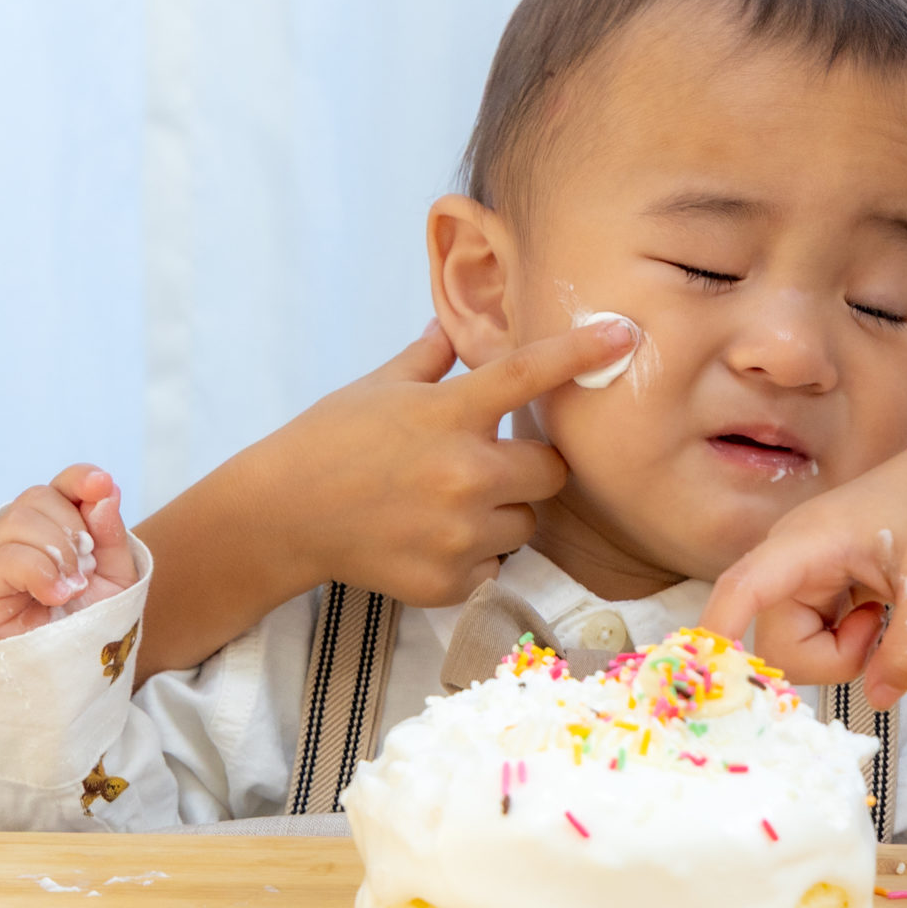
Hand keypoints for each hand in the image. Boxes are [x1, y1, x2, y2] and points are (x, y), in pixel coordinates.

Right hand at [0, 465, 138, 642]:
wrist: (71, 676)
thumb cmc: (90, 626)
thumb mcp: (115, 578)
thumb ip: (110, 534)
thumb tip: (104, 491)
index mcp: (52, 527)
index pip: (60, 485)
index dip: (80, 478)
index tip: (101, 485)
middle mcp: (17, 537)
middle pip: (36, 497)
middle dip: (72, 528)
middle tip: (86, 569)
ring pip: (18, 520)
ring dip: (57, 551)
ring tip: (73, 589)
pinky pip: (3, 557)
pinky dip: (38, 571)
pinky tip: (56, 596)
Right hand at [131, 315, 641, 676]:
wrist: (281, 515)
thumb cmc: (328, 440)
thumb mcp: (377, 386)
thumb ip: (428, 360)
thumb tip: (452, 327)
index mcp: (448, 414)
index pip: (530, 375)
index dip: (583, 352)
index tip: (625, 335)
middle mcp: (463, 473)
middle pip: (551, 470)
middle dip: (530, 467)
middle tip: (488, 463)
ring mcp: (459, 532)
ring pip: (528, 522)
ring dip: (505, 512)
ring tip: (451, 504)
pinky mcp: (450, 580)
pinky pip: (494, 565)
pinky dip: (474, 554)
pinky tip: (431, 537)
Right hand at [699, 423, 906, 703]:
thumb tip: (878, 698)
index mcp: (806, 542)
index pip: (740, 590)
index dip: (717, 635)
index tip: (704, 681)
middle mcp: (793, 559)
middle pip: (777, 641)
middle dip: (830, 660)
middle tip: (882, 631)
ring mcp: (807, 574)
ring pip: (800, 646)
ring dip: (845, 653)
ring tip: (889, 613)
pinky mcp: (826, 587)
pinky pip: (821, 638)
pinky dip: (854, 643)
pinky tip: (884, 612)